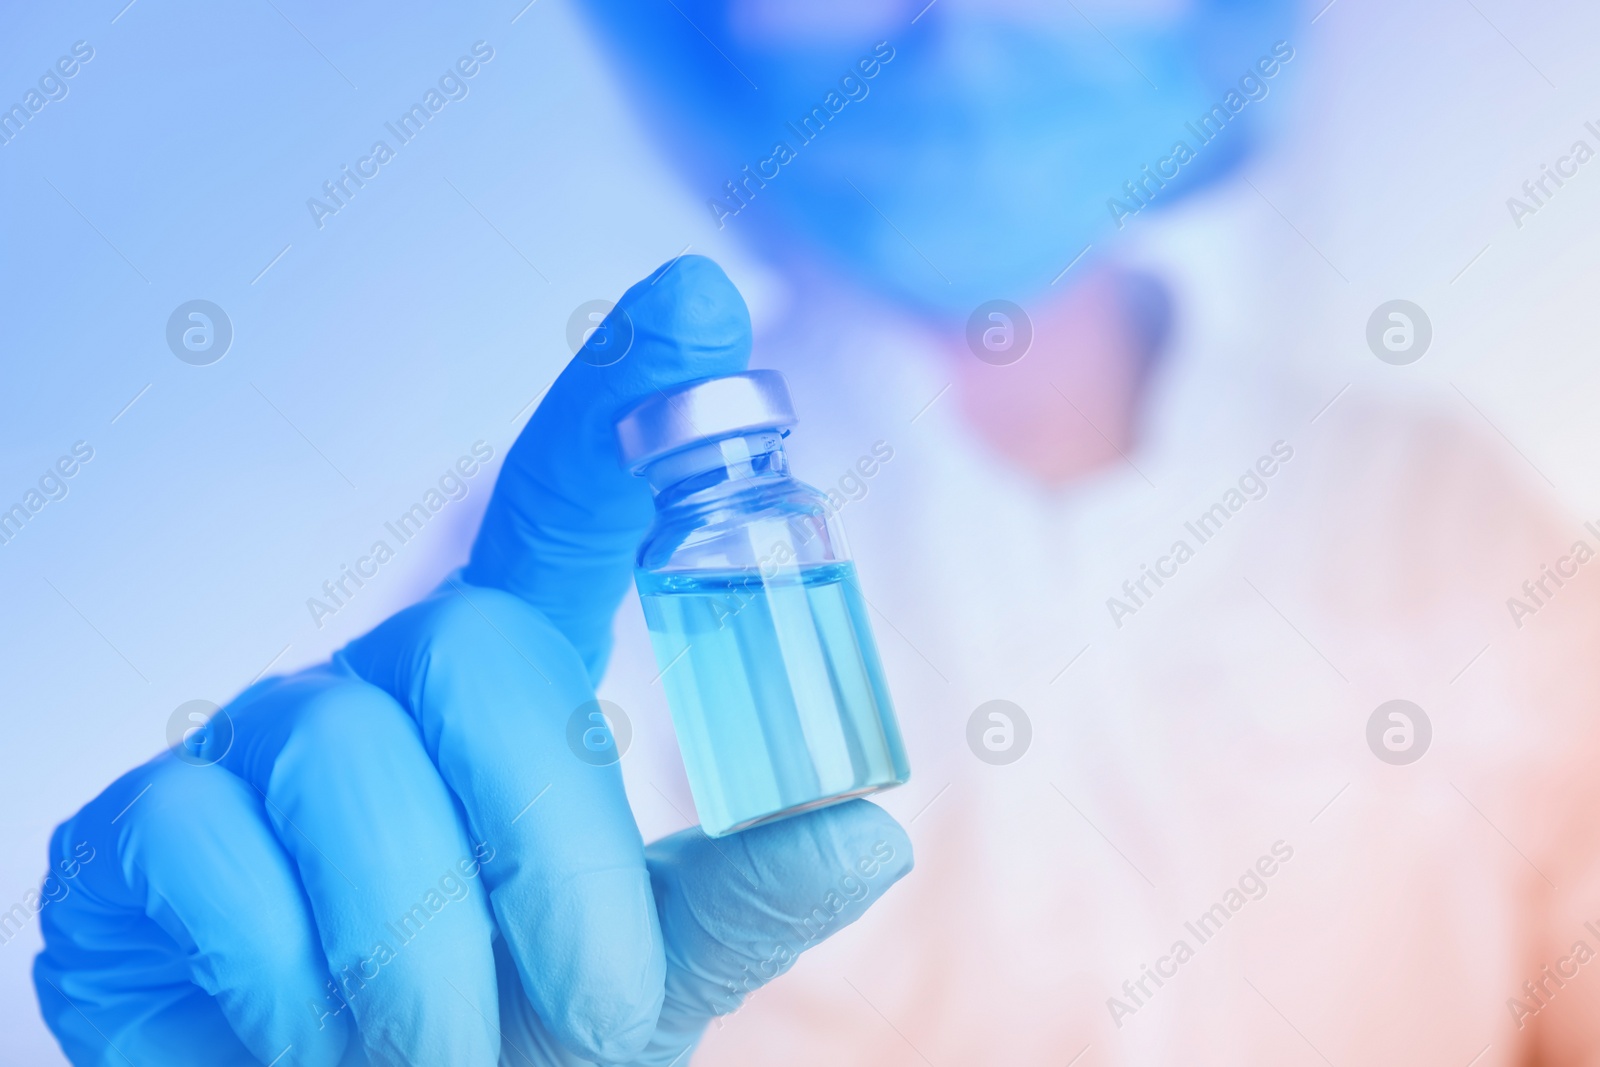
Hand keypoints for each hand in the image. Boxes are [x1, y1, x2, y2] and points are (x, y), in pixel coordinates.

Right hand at [34, 256, 912, 1066]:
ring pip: (347, 754)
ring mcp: (257, 736)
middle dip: (553, 856)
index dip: (624, 393)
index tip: (704, 297)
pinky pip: (214, 846)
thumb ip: (739, 902)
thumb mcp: (643, 973)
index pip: (567, 499)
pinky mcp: (141, 822)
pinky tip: (300, 1034)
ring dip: (419, 950)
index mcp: (514, 681)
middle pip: (476, 650)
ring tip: (439, 1057)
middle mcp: (387, 674)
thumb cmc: (513, 1039)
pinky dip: (286, 979)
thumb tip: (871, 830)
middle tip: (592, 1011)